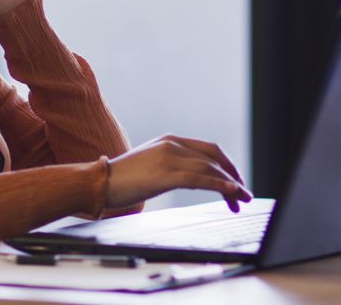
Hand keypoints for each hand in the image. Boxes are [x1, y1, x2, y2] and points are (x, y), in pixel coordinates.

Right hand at [105, 135, 251, 212]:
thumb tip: (188, 178)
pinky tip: (232, 192)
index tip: (235, 181)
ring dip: (231, 185)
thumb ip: (169, 166)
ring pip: (210, 168)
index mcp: (169, 141)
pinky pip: (200, 179)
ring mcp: (169, 158)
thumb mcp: (150, 166)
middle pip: (214, 157)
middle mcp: (172, 145)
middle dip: (233, 175)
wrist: (97, 182)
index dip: (226, 165)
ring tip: (241, 200)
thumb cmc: (121, 179)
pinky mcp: (165, 174)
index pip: (208, 149)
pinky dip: (220, 185)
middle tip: (243, 193)